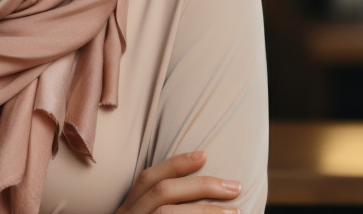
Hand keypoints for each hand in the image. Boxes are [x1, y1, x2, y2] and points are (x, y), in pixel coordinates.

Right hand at [114, 150, 240, 213]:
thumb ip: (160, 208)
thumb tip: (199, 196)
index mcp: (126, 209)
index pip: (147, 178)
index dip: (176, 164)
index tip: (204, 154)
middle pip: (161, 191)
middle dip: (201, 186)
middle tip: (235, 187)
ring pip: (166, 212)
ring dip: (205, 211)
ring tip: (236, 212)